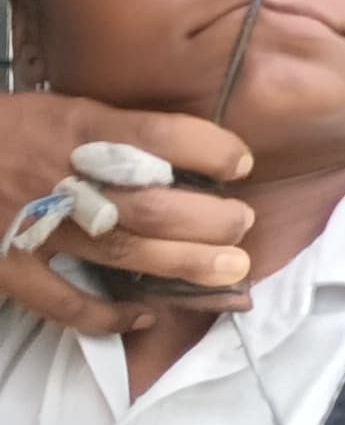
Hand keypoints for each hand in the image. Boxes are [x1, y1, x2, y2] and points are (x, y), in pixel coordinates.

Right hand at [0, 99, 254, 330]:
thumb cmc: (4, 131)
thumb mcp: (58, 108)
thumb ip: (114, 129)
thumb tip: (185, 151)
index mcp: (75, 127)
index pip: (156, 135)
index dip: (209, 149)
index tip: (240, 163)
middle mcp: (60, 178)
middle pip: (152, 205)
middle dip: (210, 219)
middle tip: (241, 226)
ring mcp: (33, 227)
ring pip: (124, 252)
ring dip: (185, 264)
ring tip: (229, 268)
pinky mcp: (7, 268)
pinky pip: (63, 303)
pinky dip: (107, 316)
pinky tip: (143, 316)